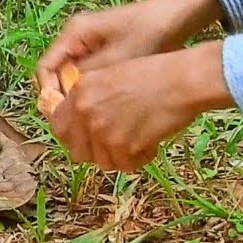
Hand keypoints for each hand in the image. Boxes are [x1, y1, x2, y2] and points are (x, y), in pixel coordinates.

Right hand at [36, 0, 224, 100]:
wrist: (179, 16)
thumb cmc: (148, 34)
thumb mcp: (116, 60)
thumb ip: (87, 79)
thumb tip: (67, 103)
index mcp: (73, 34)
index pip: (44, 68)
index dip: (48, 92)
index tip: (61, 113)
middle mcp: (75, 38)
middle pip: (56, 74)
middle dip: (63, 97)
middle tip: (76, 120)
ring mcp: (88, 44)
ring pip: (71, 76)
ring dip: (78, 95)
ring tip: (90, 115)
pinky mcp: (103, 51)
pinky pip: (87, 74)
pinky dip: (92, 89)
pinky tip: (104, 104)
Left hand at [49, 41, 233, 171]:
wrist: (183, 81)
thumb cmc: (155, 76)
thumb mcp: (110, 77)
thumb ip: (90, 99)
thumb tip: (80, 128)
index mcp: (80, 92)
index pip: (59, 127)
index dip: (72, 138)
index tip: (85, 141)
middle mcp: (85, 112)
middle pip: (78, 151)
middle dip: (95, 153)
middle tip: (115, 147)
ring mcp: (102, 130)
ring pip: (102, 162)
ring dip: (120, 157)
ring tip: (139, 140)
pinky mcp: (123, 145)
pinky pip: (125, 166)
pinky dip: (139, 159)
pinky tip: (151, 143)